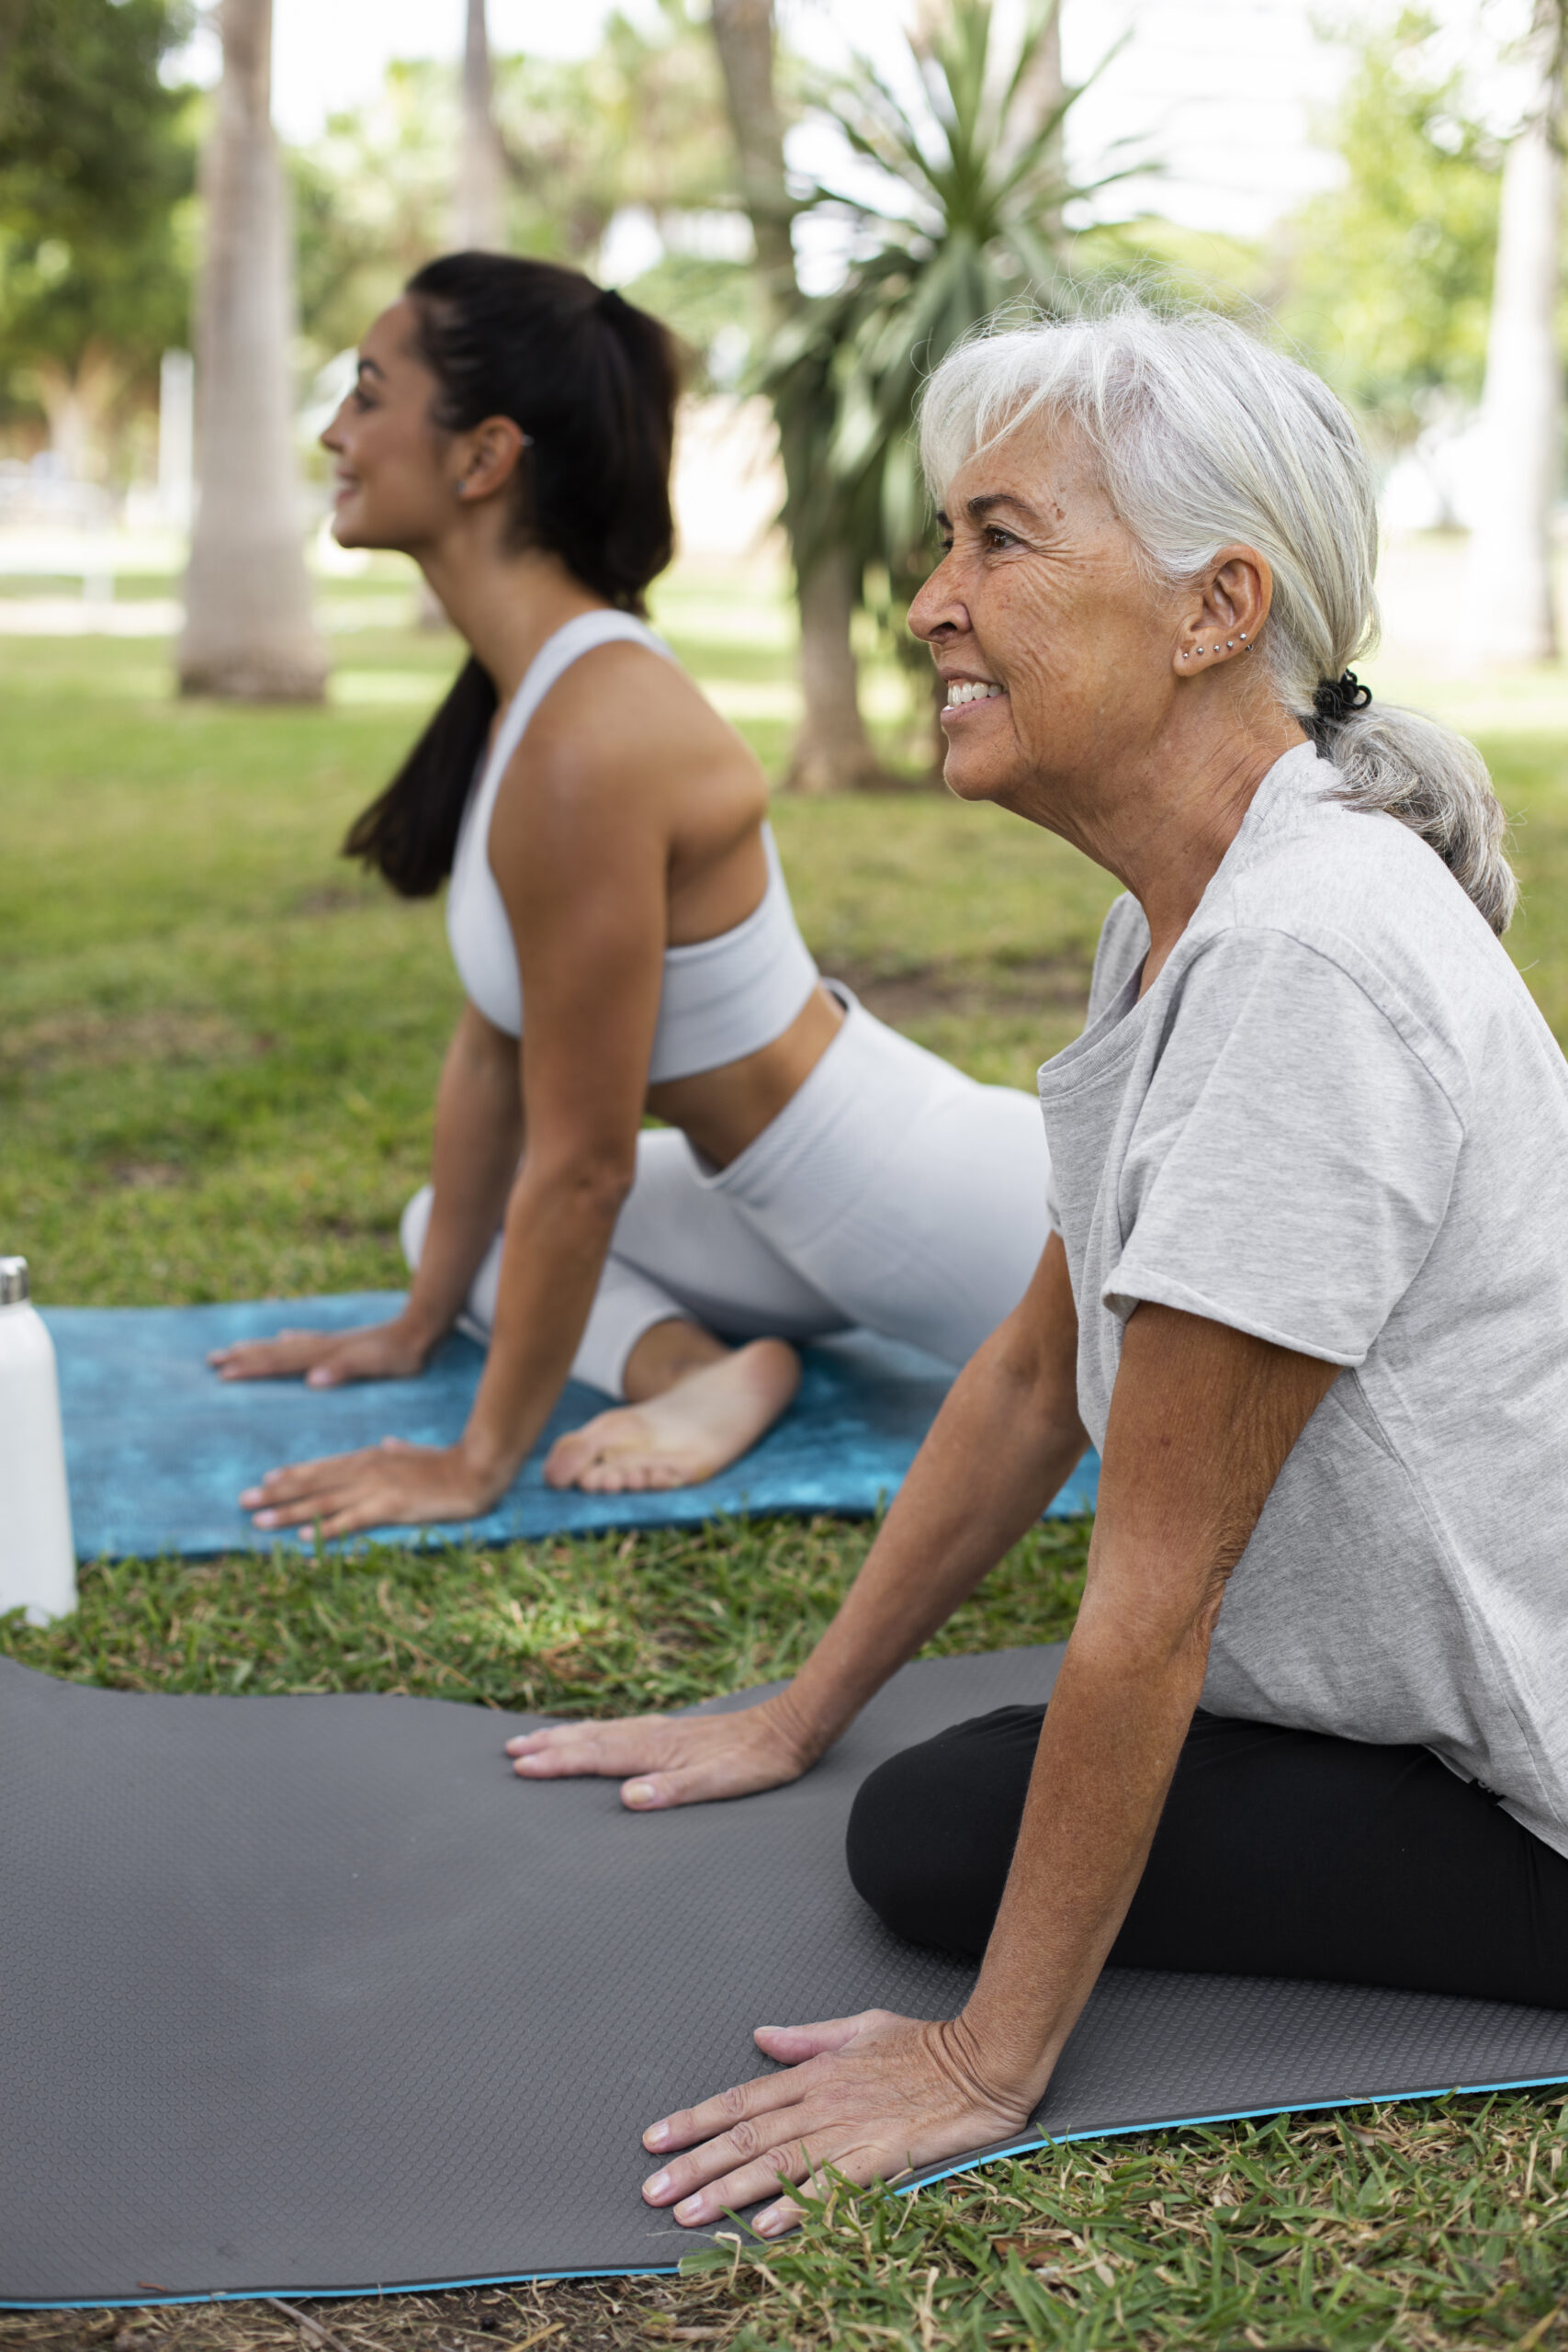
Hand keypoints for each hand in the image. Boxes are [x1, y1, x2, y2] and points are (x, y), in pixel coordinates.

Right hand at [210, 1318, 431, 1388]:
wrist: (423, 1327)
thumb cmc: (401, 1354)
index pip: (280, 1361)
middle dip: (243, 1356)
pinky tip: (284, 1335)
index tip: (222, 1373)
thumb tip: (311, 1380)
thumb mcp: (376, 1365)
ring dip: (258, 1347)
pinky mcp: (342, 1343)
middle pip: (274, 1351)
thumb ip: (344, 1370)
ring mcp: (330, 1342)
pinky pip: (305, 1341)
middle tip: (211, 1360)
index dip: (251, 1367)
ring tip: (233, 1348)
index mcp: (325, 1355)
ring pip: (285, 1344)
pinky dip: (289, 1341)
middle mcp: (322, 1346)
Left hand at [239, 1437, 505, 1538]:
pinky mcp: (389, 1507)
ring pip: (322, 1503)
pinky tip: (305, 1537)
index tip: (264, 1482)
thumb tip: (388, 1442)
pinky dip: (326, 1529)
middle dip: (275, 1494)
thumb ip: (398, 1448)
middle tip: (243, 1502)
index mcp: (370, 1457)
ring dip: (288, 1513)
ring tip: (259, 1522)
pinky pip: (351, 1521)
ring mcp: (375, 1489)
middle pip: (312, 1483)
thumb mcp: (417, 1451)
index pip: (322, 1467)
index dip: (291, 1475)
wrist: (474, 1471)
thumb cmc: (448, 1463)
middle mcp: (365, 1470)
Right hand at [504, 1691, 815, 1809]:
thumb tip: (629, 1797)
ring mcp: (660, 1731)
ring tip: (533, 1739)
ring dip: (565, 1737)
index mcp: (656, 1750)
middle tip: (510, 1751)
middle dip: (549, 1746)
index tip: (521, 1768)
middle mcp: (652, 1735)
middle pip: (589, 1740)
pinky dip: (592, 1733)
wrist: (787, 1730)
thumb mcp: (720, 1783)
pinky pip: (618, 1730)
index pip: (595, 1757)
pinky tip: (591, 1735)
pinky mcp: (672, 1733)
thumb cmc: (755, 1763)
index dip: (557, 1763)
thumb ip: (674, 1790)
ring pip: (601, 1732)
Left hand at [640, 2010, 1034, 2237]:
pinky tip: (763, 2225)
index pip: (741, 2100)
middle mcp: (823, 2101)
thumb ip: (808, 2038)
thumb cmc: (926, 2044)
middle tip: (651, 2192)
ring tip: (688, 2214)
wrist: (985, 2058)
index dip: (694, 2120)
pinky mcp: (882, 2155)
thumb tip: (762, 2036)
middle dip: (694, 2165)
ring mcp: (851, 2129)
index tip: (654, 2140)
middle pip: (746, 2137)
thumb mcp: (860, 2027)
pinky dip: (795, 2206)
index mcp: (815, 2073)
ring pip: (776, 2163)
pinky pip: (831, 2184)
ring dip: (727, 2191)